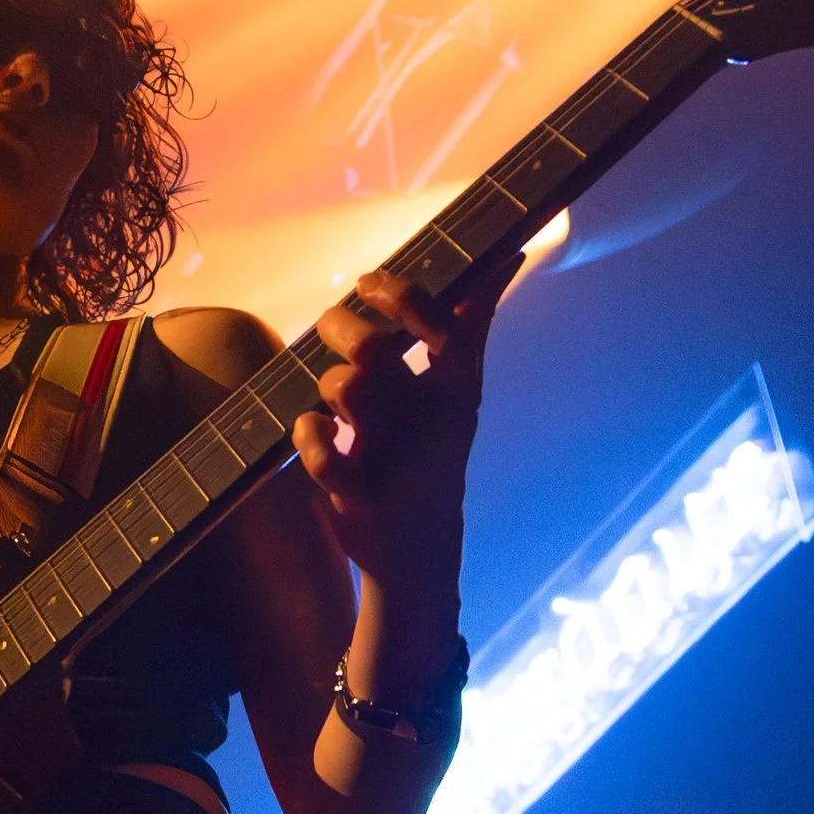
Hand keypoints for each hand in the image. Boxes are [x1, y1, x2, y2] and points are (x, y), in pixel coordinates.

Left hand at [294, 251, 518, 583]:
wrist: (420, 553)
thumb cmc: (434, 455)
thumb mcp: (460, 393)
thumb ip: (473, 327)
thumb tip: (504, 260)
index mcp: (457, 389)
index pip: (444, 324)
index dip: (405, 295)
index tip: (371, 282)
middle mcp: (429, 418)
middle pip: (374, 351)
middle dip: (342, 329)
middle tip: (335, 331)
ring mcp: (394, 456)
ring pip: (344, 388)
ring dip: (329, 382)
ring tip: (336, 398)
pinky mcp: (359, 493)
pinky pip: (319, 450)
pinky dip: (308, 434)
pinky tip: (319, 434)